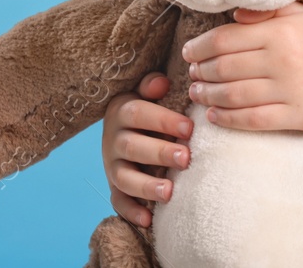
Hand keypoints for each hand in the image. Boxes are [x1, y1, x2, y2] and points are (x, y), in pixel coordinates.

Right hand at [101, 71, 191, 227]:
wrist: (130, 131)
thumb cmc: (149, 111)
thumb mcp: (146, 94)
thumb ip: (152, 86)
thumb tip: (162, 82)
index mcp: (121, 111)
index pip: (137, 113)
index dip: (162, 120)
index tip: (190, 128)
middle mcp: (112, 139)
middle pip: (131, 146)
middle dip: (159, 153)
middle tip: (186, 159)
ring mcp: (112, 165)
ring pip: (124, 177)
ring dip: (146, 186)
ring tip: (170, 192)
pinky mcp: (114, 187)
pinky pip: (118, 201)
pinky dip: (131, 211)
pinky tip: (148, 220)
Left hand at [181, 1, 302, 131]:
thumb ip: (269, 11)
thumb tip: (233, 14)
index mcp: (282, 31)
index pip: (226, 39)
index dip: (200, 47)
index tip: (188, 52)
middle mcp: (284, 59)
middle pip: (225, 68)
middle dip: (200, 72)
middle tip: (190, 74)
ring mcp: (292, 90)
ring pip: (234, 96)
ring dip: (208, 95)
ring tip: (196, 92)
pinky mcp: (299, 117)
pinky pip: (253, 120)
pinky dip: (228, 120)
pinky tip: (214, 116)